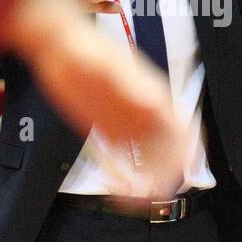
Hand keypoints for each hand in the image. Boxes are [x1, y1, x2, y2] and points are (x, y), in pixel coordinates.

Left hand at [6, 0, 185, 198]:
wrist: (54, 41)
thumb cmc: (85, 48)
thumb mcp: (110, 67)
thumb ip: (133, 87)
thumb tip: (155, 102)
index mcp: (151, 95)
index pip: (180, 129)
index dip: (187, 152)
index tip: (183, 174)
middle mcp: (141, 112)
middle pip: (164, 149)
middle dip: (164, 173)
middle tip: (153, 196)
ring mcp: (122, 121)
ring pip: (141, 157)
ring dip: (143, 179)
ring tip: (134, 200)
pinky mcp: (100, 128)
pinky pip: (114, 157)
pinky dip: (117, 174)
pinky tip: (114, 189)